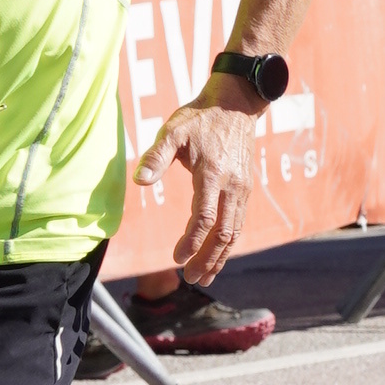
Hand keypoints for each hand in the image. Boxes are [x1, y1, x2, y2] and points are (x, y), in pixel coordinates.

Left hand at [135, 88, 256, 285]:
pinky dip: (228, 243)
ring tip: (205, 276)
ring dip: (220, 257)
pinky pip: (238, 223)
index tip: (176, 258)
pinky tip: (217, 255)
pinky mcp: (246, 189)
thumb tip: (139, 180)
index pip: (204, 217)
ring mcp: (242, 189)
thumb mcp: (174, 131)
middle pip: (223, 232)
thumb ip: (156, 157)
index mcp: (213, 173)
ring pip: (234, 232)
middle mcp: (232, 185)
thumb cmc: (200, 118)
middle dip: (208, 259)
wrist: (236, 105)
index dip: (191, 241)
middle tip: (192, 278)